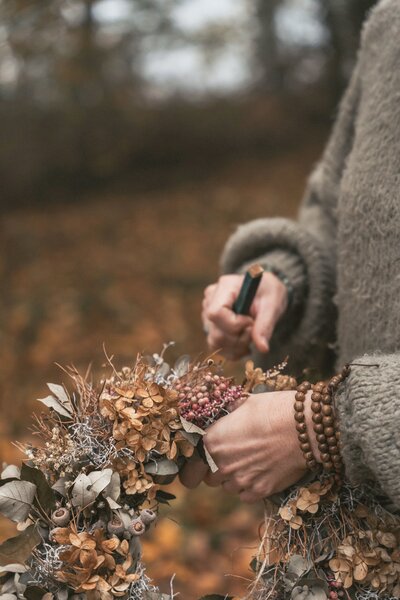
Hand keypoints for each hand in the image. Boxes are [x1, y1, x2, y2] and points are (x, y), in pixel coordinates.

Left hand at [180, 391, 317, 501]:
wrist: (302, 427)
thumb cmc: (272, 409)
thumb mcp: (242, 404)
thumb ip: (226, 416)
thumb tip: (222, 414)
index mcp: (212, 441)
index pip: (189, 470)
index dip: (192, 469)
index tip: (198, 468)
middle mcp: (221, 464)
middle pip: (209, 479)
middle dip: (216, 471)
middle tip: (232, 457)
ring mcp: (241, 480)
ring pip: (228, 488)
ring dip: (235, 478)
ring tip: (251, 461)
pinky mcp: (260, 491)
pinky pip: (246, 495)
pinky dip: (251, 486)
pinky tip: (262, 470)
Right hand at [202, 272, 287, 359]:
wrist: (264, 293)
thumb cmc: (268, 293)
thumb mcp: (272, 305)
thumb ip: (265, 325)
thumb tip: (262, 349)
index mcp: (225, 287)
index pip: (216, 313)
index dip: (234, 324)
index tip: (251, 322)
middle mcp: (211, 300)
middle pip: (216, 332)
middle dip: (239, 338)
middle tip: (255, 330)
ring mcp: (207, 314)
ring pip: (215, 342)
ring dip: (237, 346)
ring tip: (251, 336)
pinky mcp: (210, 327)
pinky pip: (217, 347)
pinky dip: (233, 350)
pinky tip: (245, 343)